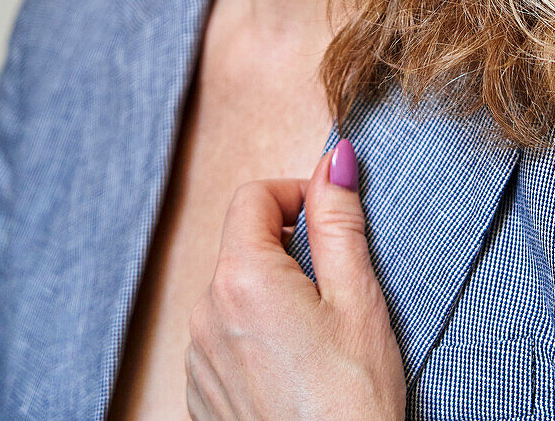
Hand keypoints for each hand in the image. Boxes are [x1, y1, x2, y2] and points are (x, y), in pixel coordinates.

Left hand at [185, 139, 406, 419]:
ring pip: (233, 290)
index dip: (296, 193)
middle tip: (336, 279)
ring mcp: (197, 357)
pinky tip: (295, 366)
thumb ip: (339, 218)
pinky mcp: (200, 393)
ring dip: (271, 289)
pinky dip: (255, 332)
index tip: (330, 214)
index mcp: (242, 278)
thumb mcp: (357, 296)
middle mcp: (205, 313)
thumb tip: (336, 158)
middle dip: (287, 244)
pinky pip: (223, 336)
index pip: (254, 196)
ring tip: (320, 331)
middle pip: (242, 243)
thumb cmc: (352, 402)